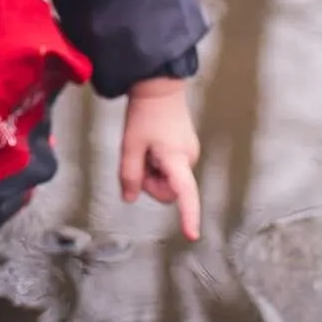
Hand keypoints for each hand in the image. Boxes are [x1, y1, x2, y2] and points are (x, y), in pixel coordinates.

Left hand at [118, 77, 202, 240]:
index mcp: (176, 159)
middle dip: (150, 184)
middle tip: (138, 161)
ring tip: (145, 148)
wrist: (158, 87)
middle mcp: (189, 159)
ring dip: (153, 172)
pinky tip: (152, 145)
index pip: (185, 193)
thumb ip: (129, 176)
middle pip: (168, 191)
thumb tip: (130, 198)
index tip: (192, 234)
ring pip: (168, 180)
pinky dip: (158, 164)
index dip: (188, 215)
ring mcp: (189, 153)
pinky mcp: (186, 149)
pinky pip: (170, 168)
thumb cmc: (144, 115)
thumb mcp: (129, 146)